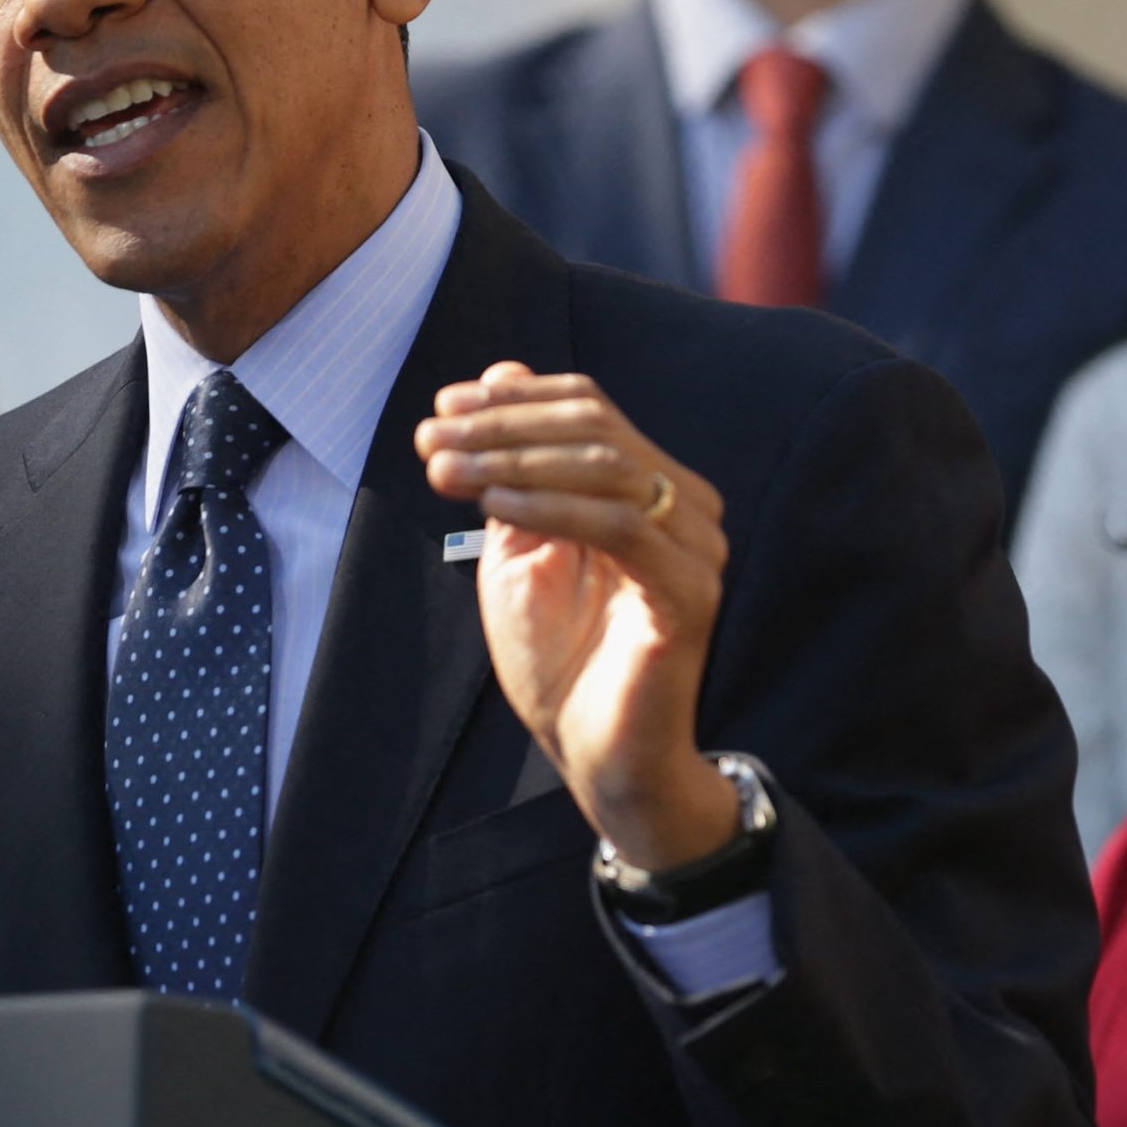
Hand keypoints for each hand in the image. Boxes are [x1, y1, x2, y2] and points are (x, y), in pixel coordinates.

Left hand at [415, 362, 736, 869]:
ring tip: (444, 470)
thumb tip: (500, 370)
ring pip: (606, 466)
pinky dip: (548, 506)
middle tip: (430, 439)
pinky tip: (492, 503)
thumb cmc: (559, 657)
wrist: (597, 755)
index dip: (513, 399)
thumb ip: (513, 467)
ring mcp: (695, 547)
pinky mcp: (691, 593)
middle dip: (502, 426)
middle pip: (595, 428)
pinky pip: (618, 526)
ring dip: (513, 459)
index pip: (589, 409)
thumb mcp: (519, 546)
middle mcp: (685, 506)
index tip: (440, 408)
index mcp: (650, 487)